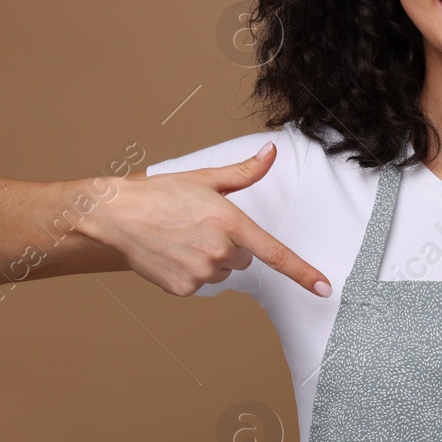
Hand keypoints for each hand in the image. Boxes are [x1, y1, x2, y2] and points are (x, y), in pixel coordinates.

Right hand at [86, 143, 331, 297]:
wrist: (116, 217)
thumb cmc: (160, 195)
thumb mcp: (205, 179)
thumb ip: (245, 171)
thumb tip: (272, 153)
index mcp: (230, 222)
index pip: (275, 253)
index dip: (303, 273)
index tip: (324, 288)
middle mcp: (219, 250)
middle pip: (244, 258)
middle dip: (228, 245)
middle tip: (199, 228)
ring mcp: (201, 272)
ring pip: (222, 271)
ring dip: (210, 259)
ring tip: (182, 239)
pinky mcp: (184, 289)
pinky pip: (201, 284)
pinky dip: (190, 272)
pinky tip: (172, 254)